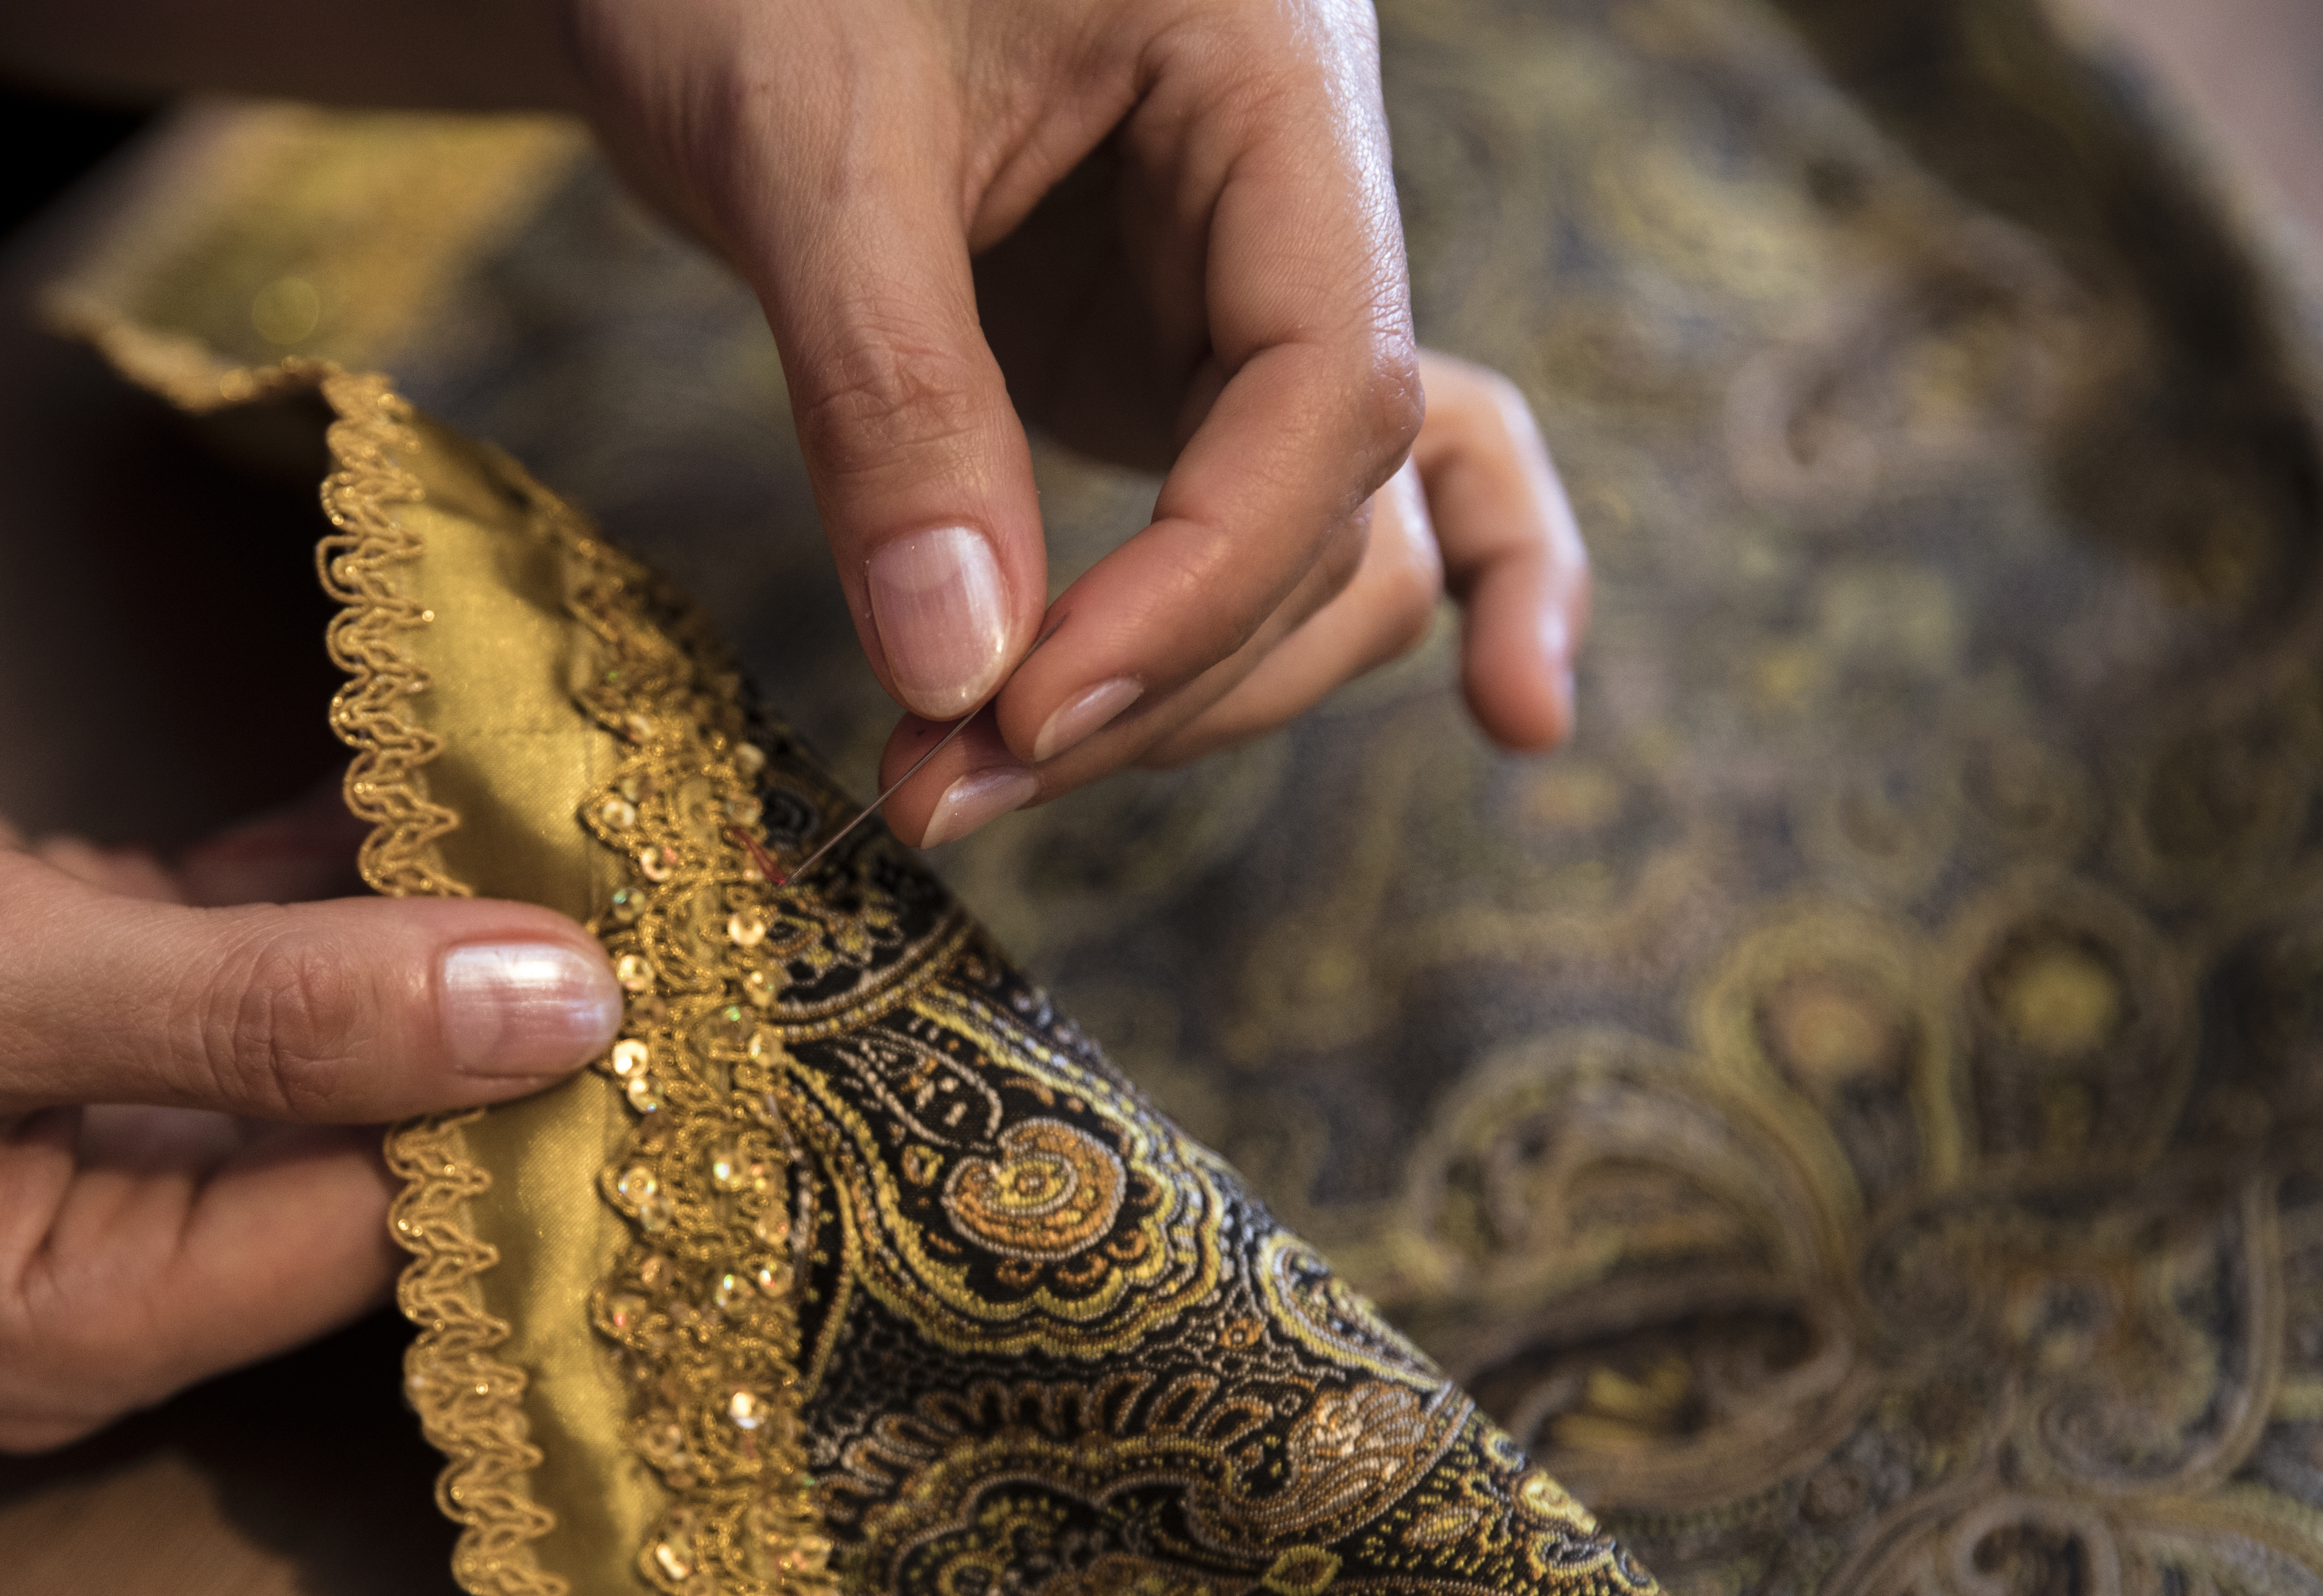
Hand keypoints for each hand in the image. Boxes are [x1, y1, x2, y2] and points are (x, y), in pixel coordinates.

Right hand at [0, 641, 621, 1448]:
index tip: (691, 977)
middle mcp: (94, 1248)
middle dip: (503, 1016)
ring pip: (320, 1035)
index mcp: (69, 1317)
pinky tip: (438, 769)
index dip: (535, 1110)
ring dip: (431, 921)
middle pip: (367, 1145)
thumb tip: (555, 1008)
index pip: (377, 1234)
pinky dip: (330, 869)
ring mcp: (78, 1123)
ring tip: (588, 801)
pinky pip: (246, 951)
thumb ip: (284, 1009)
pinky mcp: (63, 1000)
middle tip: (669, 875)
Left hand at [558, 0, 1471, 820]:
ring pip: (1316, 535)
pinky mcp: (1159, 357)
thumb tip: (960, 673)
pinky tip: (1514, 714)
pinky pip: (1308, 493)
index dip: (1200, 585)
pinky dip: (1376, 599)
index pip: (1327, 386)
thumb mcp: (808, 139)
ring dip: (1181, 688)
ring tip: (974, 789)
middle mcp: (1296, 188)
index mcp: (1275, 72)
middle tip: (944, 796)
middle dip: (1156, 676)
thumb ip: (891, 396)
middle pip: (1330, 495)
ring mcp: (1236, 285)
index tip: (1028, 716)